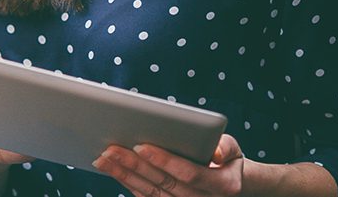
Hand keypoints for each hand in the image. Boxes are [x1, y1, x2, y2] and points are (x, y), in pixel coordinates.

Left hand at [92, 135, 245, 196]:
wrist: (230, 186)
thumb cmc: (228, 161)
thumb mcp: (233, 151)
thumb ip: (225, 147)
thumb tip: (214, 152)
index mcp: (222, 185)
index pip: (189, 174)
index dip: (165, 161)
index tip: (142, 146)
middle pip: (164, 184)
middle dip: (135, 166)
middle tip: (111, 149)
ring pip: (151, 193)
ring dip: (125, 176)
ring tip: (104, 159)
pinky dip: (129, 184)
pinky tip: (113, 170)